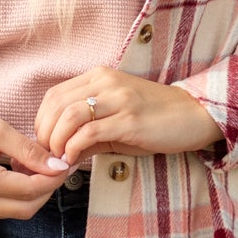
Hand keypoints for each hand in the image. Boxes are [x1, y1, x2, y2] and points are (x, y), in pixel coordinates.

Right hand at [0, 91, 68, 218]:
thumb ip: (27, 150)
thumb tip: (57, 166)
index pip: (31, 190)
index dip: (54, 177)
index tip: (66, 161)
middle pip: (27, 208)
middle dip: (47, 189)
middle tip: (56, 165)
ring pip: (16, 211)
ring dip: (33, 193)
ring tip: (37, 165)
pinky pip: (1, 208)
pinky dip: (17, 195)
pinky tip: (19, 172)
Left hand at [34, 66, 223, 168]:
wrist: (196, 115)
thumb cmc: (155, 121)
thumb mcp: (116, 122)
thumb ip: (87, 133)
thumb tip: (60, 153)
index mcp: (99, 77)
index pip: (54, 95)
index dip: (41, 122)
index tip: (43, 145)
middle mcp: (106, 82)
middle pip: (56, 105)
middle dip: (44, 134)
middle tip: (46, 157)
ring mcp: (119, 99)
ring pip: (69, 116)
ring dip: (56, 142)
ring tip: (59, 160)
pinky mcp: (130, 120)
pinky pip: (90, 131)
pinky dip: (74, 147)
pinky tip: (74, 159)